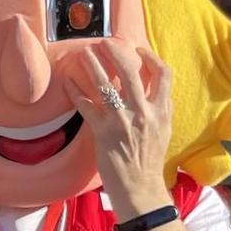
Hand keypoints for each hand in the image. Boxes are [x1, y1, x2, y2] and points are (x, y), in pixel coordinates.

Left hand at [65, 41, 174, 217]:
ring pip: (107, 84)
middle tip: (104, 42)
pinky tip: (68, 81)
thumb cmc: (148, 161)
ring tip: (84, 53)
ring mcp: (123, 121)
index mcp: (162, 111)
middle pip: (132, 72)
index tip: (137, 48)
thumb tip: (150, 88)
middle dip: (116, 52)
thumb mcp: (162, 131)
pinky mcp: (104, 132)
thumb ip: (158, 108)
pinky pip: (87, 105)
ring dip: (93, 65)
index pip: (163, 74)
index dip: (150, 57)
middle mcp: (144, 112)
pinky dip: (76, 91)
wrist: (140, 189)